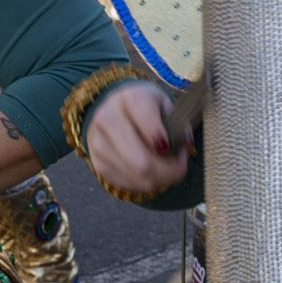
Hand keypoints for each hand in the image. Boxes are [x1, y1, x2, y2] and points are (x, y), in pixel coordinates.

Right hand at [87, 80, 190, 196]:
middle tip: (180, 163)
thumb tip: (183, 143)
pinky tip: (151, 170)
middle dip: (170, 170)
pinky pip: (130, 184)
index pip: (147, 121)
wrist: (113, 109)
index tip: (177, 148)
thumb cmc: (148, 109)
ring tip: (166, 165)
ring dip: (161, 178)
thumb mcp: (166, 105)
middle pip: (143, 162)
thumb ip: (179, 122)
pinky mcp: (98, 164)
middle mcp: (109, 119)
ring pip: (139, 177)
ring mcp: (99, 144)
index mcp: (131, 98)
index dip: (165, 140)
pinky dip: (146, 182)